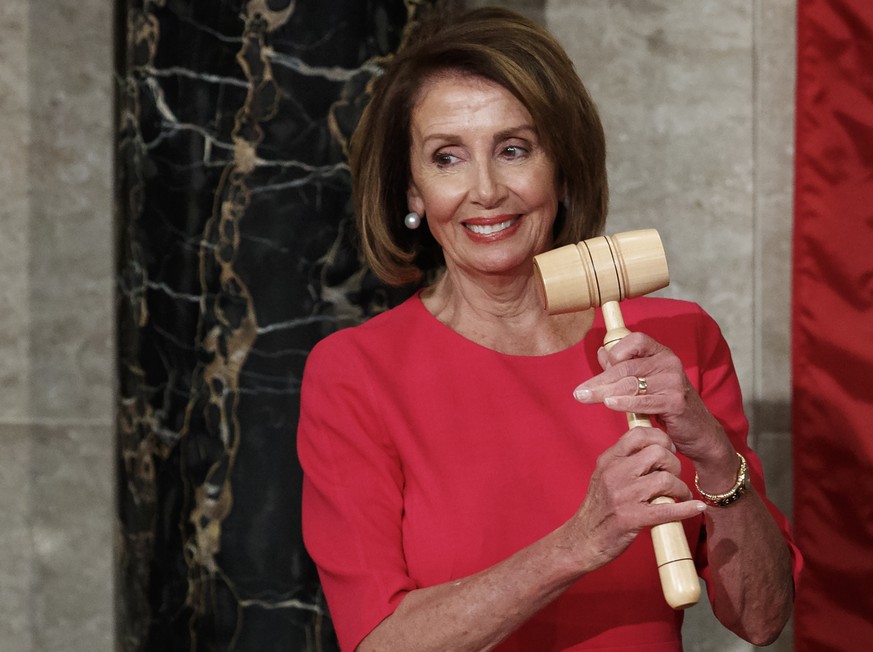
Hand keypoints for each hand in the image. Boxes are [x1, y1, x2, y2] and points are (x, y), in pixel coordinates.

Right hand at [565, 426, 705, 571]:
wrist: (582, 540)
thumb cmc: (598, 509)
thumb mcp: (603, 476)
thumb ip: (623, 461)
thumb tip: (652, 449)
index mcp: (608, 460)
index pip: (638, 434)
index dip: (660, 438)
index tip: (668, 450)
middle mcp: (614, 474)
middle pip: (658, 453)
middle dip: (674, 464)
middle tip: (674, 475)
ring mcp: (623, 496)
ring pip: (666, 479)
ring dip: (681, 488)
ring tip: (680, 495)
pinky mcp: (632, 518)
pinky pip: (668, 510)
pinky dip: (687, 509)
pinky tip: (695, 508)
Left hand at [572, 332, 733, 468]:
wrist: (697, 431)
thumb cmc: (667, 404)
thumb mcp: (645, 382)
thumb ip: (624, 367)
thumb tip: (601, 351)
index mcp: (661, 353)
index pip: (636, 340)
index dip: (616, 350)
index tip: (601, 366)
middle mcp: (669, 363)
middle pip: (626, 367)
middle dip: (600, 381)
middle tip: (579, 392)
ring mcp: (674, 381)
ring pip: (631, 384)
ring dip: (605, 393)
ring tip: (586, 398)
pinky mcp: (676, 401)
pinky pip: (644, 401)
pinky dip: (624, 403)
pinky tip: (609, 404)